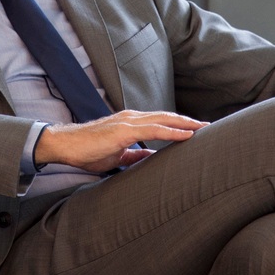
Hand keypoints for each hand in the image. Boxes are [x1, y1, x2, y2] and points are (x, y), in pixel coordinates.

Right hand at [34, 110, 206, 172]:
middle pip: (167, 117)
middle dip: (189, 121)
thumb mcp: (117, 155)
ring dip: (186, 124)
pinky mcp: (124, 130)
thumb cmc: (87, 151)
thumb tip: (151, 157)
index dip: (180, 124)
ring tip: (204, 129)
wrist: (65, 145)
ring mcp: (128, 122)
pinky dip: (172, 131)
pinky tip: (186, 135)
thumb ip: (135, 155)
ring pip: (164, 120)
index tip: (197, 130)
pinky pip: (154, 130)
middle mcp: (132, 118)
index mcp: (130, 123)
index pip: (161, 121)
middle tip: (209, 127)